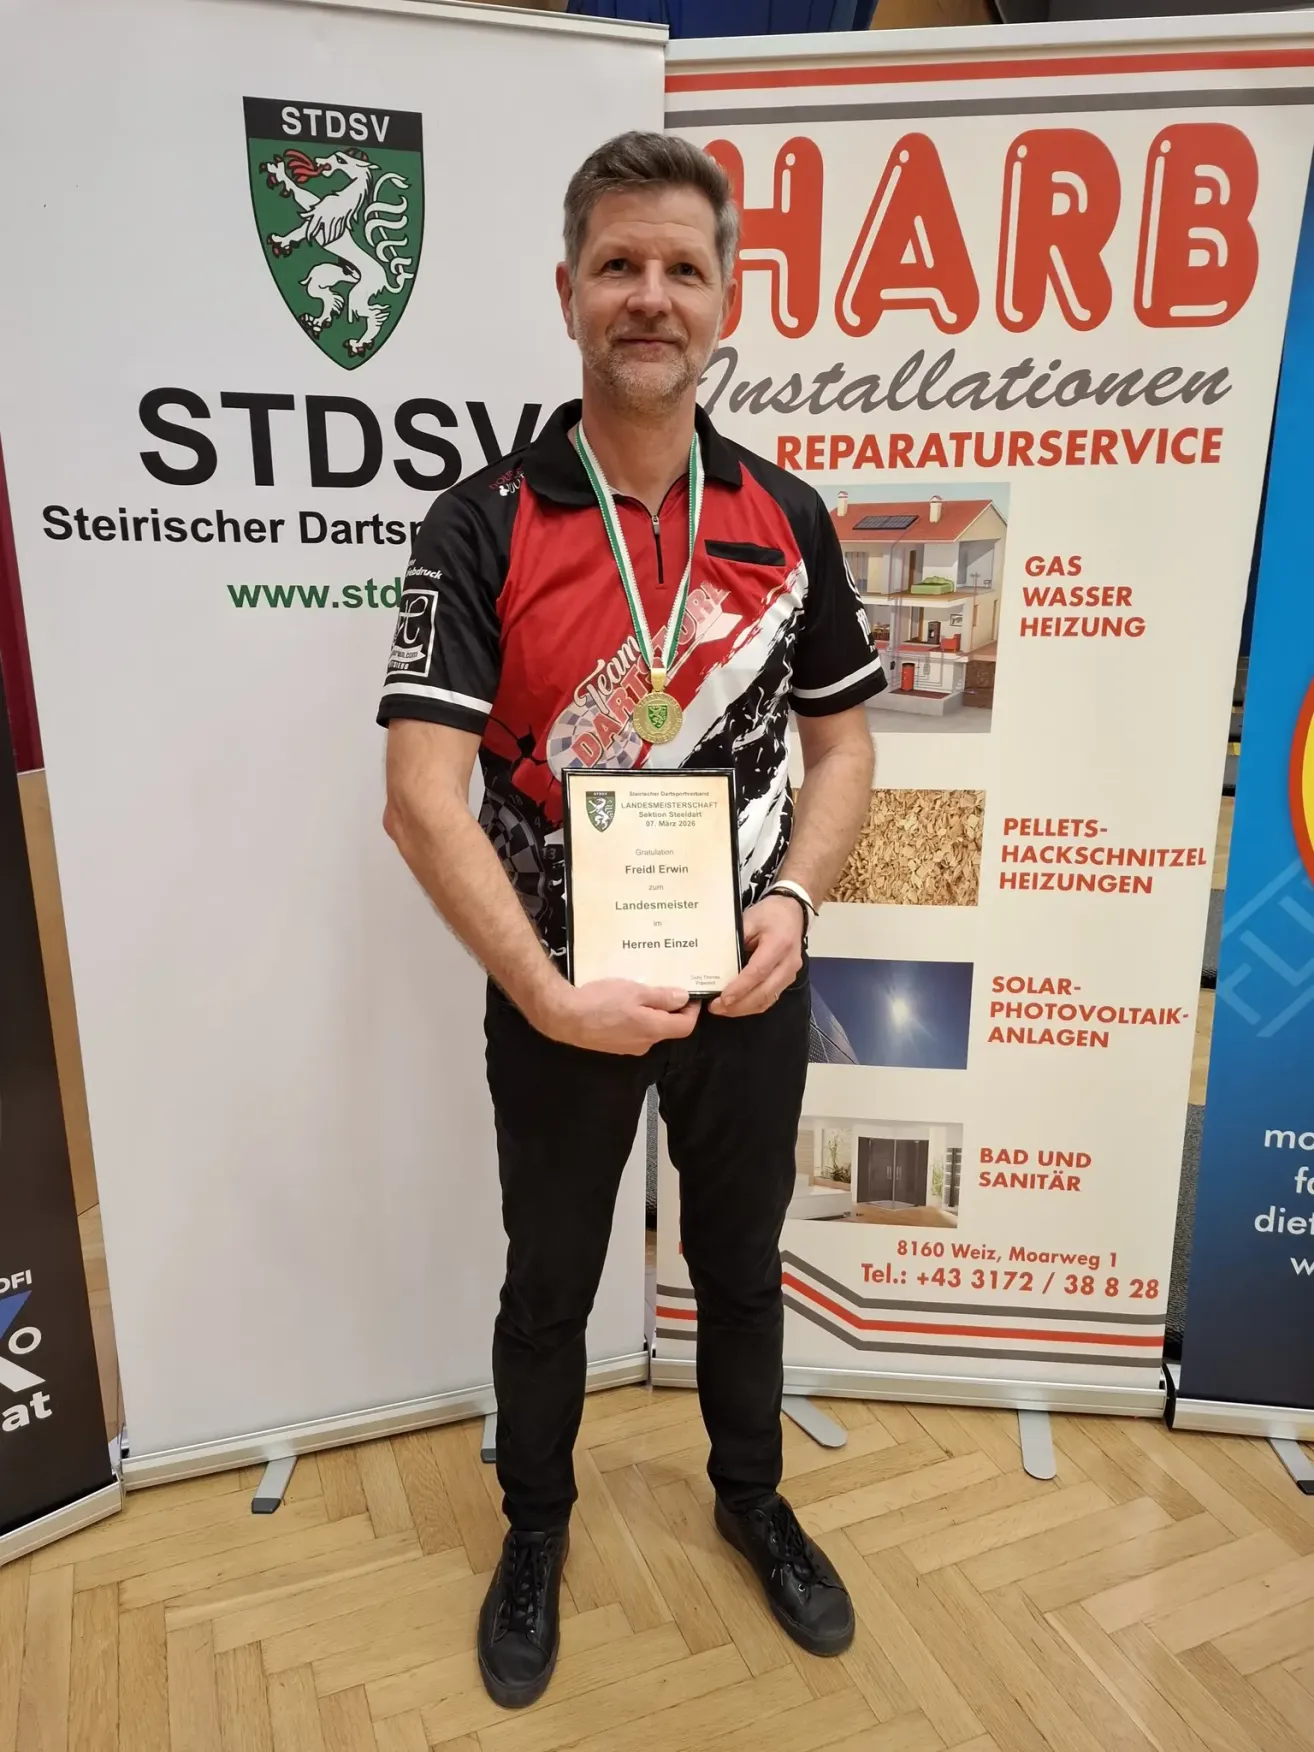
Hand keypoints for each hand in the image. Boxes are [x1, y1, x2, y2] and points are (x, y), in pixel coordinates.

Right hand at [536, 979, 699, 1055]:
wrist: (564, 1017)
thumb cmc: (600, 1001)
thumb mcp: (634, 991)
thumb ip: (662, 997)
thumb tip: (684, 998)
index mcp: (653, 1030)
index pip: (686, 1027)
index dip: (692, 1010)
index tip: (689, 993)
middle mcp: (645, 1044)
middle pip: (668, 1028)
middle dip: (670, 1009)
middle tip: (664, 987)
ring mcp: (628, 1048)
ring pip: (649, 1029)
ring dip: (651, 1013)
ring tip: (640, 992)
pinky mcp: (614, 1046)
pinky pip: (633, 1032)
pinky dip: (635, 1018)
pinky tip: (622, 1004)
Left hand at [709, 894, 804, 1018]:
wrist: (792, 912)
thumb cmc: (769, 914)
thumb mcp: (749, 919)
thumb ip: (734, 939)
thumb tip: (714, 962)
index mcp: (779, 944)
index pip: (759, 971)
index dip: (740, 987)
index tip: (722, 998)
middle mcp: (788, 963)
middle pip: (764, 992)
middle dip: (739, 1005)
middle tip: (716, 1008)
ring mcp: (790, 974)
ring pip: (768, 999)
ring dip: (744, 1009)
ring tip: (722, 1009)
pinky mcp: (787, 980)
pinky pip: (770, 998)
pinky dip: (752, 1005)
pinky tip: (735, 1006)